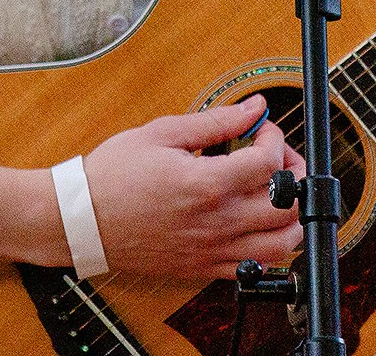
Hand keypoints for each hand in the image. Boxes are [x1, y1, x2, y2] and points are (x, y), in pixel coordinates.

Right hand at [85, 94, 305, 279]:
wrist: (81, 221)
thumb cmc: (113, 177)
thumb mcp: (163, 133)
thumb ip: (216, 121)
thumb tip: (254, 107)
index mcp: (207, 185)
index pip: (270, 162)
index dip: (274, 137)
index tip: (262, 129)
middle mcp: (217, 222)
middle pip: (289, 205)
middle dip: (294, 174)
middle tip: (279, 159)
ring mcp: (212, 250)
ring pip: (282, 244)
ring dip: (292, 216)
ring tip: (279, 194)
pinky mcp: (203, 268)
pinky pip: (254, 268)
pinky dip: (269, 247)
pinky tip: (258, 224)